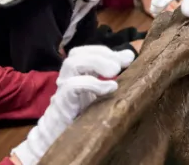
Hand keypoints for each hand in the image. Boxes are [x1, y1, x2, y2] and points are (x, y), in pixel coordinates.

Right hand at [10, 46, 134, 164]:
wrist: (59, 138)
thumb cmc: (81, 114)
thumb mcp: (100, 91)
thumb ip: (111, 73)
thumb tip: (129, 55)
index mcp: (76, 73)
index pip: (85, 51)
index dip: (105, 51)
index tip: (127, 58)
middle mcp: (66, 77)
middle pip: (76, 53)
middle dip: (101, 54)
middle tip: (120, 65)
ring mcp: (62, 89)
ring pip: (72, 63)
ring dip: (96, 63)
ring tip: (115, 73)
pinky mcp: (61, 103)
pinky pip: (72, 85)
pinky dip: (93, 83)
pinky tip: (109, 88)